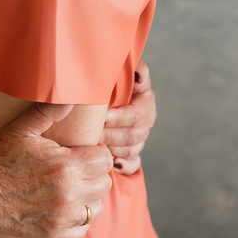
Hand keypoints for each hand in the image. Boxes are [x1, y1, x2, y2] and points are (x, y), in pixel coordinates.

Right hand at [0, 103, 112, 237]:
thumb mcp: (21, 129)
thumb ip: (48, 112)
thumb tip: (72, 99)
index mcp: (65, 166)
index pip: (104, 159)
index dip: (96, 152)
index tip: (82, 151)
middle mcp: (68, 194)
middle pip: (105, 183)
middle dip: (94, 173)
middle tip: (77, 167)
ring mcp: (62, 218)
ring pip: (97, 207)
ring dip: (89, 196)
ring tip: (72, 186)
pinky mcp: (54, 234)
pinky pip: (83, 229)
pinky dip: (78, 219)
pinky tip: (64, 206)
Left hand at [102, 60, 154, 174]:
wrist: (109, 97)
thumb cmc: (115, 83)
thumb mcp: (126, 74)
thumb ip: (136, 70)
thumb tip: (137, 76)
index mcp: (144, 103)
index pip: (135, 115)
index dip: (119, 118)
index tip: (102, 118)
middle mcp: (144, 123)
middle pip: (132, 136)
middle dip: (111, 135)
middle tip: (92, 134)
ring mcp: (139, 140)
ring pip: (130, 150)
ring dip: (113, 149)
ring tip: (96, 147)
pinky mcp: (133, 153)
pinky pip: (133, 164)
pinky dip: (125, 166)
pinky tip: (114, 164)